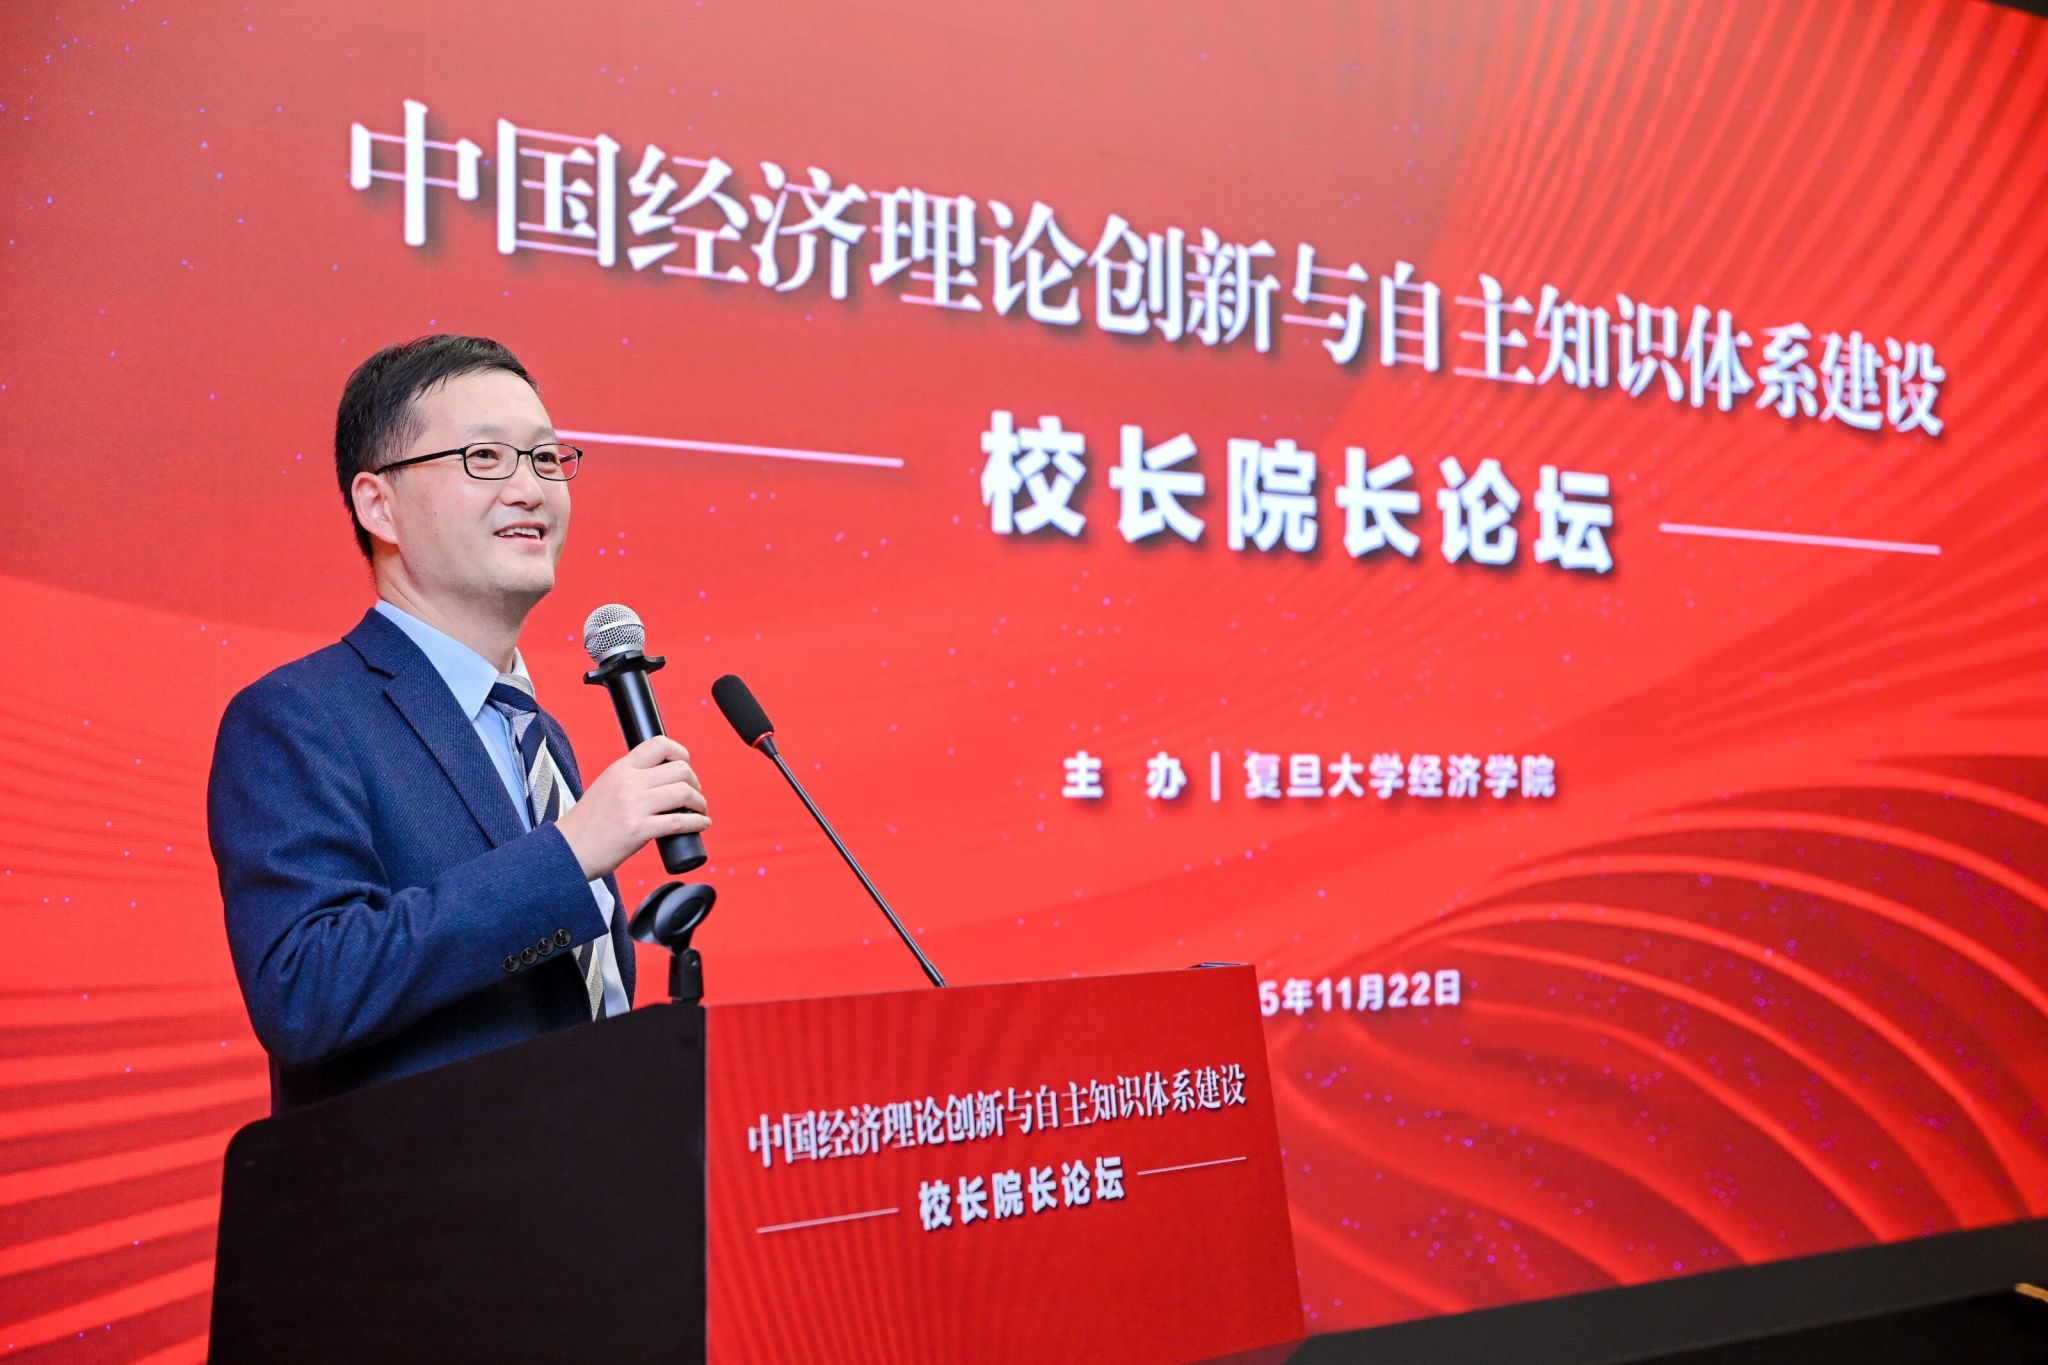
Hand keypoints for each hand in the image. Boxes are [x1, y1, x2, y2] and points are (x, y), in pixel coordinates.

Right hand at [553, 735, 709, 879]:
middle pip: (680, 770)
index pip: (658, 744)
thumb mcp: (605, 788)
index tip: (685, 766)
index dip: (680, 753)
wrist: (567, 851)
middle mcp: (628, 783)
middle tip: (694, 795)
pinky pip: (679, 821)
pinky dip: (697, 822)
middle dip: (694, 783)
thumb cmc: (588, 824)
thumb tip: (662, 780)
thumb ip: (629, 780)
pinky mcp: (638, 830)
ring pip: (683, 793)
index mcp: (620, 769)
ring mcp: (633, 806)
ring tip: (698, 810)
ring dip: (699, 802)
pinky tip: (702, 824)